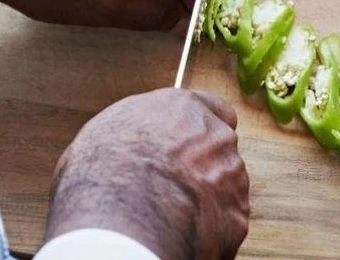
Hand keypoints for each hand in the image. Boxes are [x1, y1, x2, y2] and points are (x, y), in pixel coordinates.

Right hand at [44, 89, 249, 259]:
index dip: (199, 129)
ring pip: (225, 186)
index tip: (188, 143)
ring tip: (170, 213)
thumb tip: (120, 146)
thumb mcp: (103, 132)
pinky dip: (209, 228)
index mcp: (182, 109)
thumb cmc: (105, 172)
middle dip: (201, 165)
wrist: (122, 218)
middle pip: (218, 149)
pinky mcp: (236, 216)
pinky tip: (181, 231)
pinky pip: (226, 221)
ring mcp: (231, 176)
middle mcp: (214, 137)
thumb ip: (132, 131)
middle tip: (170, 185)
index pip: (211, 108)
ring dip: (205, 197)